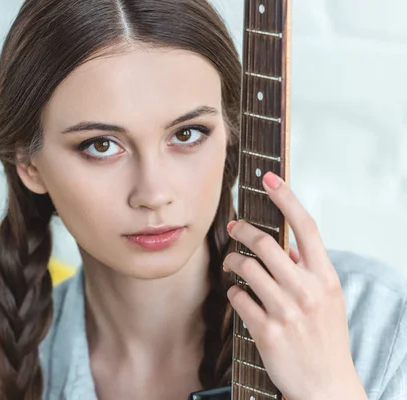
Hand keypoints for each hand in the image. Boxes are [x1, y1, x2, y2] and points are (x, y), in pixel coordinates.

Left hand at [223, 172, 366, 399]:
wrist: (327, 386)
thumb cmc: (325, 339)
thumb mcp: (327, 301)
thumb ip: (307, 272)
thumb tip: (284, 248)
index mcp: (325, 277)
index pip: (307, 227)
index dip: (287, 198)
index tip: (269, 178)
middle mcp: (307, 290)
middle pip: (266, 244)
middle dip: (243, 230)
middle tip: (233, 229)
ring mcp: (287, 311)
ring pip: (246, 268)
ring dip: (232, 262)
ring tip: (230, 264)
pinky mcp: (267, 331)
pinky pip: (238, 298)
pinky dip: (233, 292)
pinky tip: (237, 294)